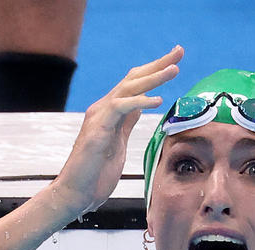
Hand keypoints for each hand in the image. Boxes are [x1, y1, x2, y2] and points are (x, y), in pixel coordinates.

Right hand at [55, 46, 182, 215]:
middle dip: (157, 65)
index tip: (175, 61)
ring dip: (153, 78)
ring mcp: (99, 117)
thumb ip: (126, 123)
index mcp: (110, 112)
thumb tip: (139, 106)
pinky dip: (139, 102)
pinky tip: (157, 101)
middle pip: (133, 79)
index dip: (154, 71)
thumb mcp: (118, 143)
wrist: (76, 193)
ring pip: (128, 88)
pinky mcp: (97, 129)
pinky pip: (119, 108)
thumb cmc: (96, 174)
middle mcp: (103, 109)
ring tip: (174, 70)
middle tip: (179, 51)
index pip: (134, 85)